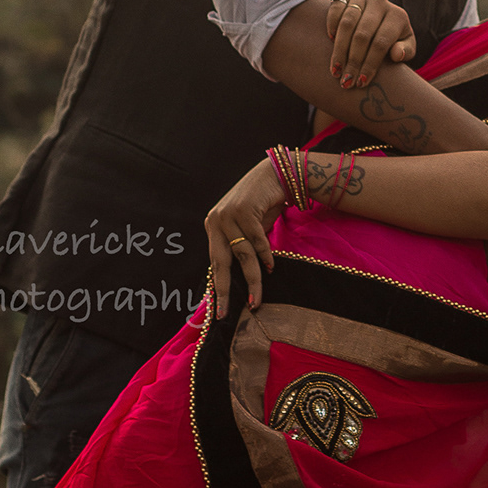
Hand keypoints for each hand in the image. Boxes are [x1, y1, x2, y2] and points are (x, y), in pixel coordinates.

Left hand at [206, 160, 289, 313]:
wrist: (275, 174)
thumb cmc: (262, 205)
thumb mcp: (248, 227)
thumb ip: (241, 246)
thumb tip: (241, 277)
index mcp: (213, 226)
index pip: (214, 262)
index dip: (218, 286)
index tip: (221, 309)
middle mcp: (216, 220)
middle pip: (221, 262)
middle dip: (224, 290)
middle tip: (227, 313)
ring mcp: (229, 214)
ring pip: (242, 255)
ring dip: (253, 278)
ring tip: (257, 298)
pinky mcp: (245, 210)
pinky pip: (256, 241)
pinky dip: (265, 255)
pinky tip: (272, 266)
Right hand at [325, 0, 415, 88]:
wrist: (381, 15)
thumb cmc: (394, 38)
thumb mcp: (405, 45)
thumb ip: (406, 51)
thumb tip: (396, 55)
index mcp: (398, 16)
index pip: (381, 43)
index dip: (370, 64)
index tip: (361, 82)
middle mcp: (381, 3)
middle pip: (362, 35)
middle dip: (353, 61)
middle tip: (345, 81)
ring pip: (347, 23)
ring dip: (339, 49)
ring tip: (335, 69)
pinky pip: (336, 8)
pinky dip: (331, 25)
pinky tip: (331, 42)